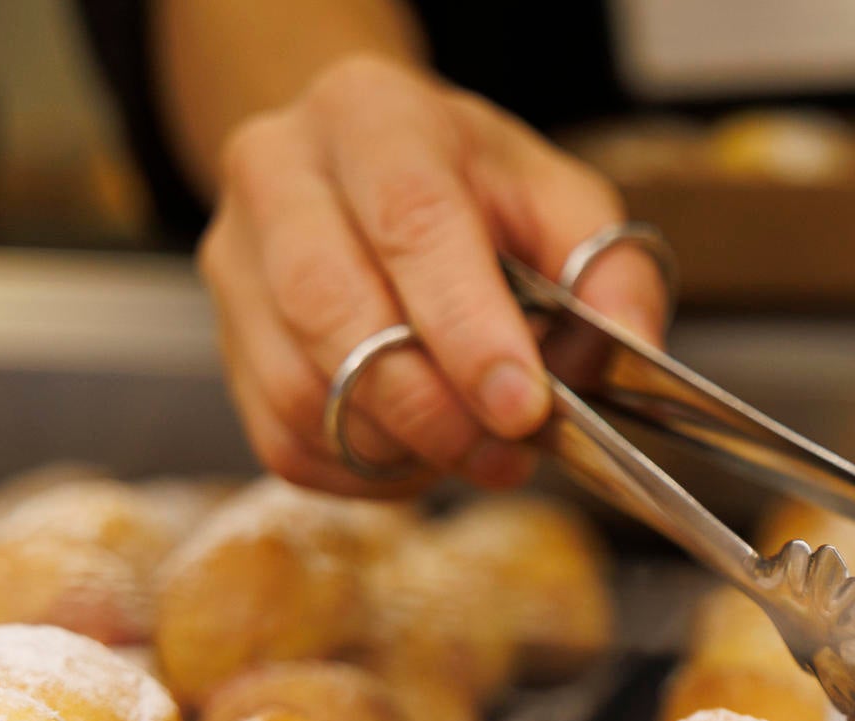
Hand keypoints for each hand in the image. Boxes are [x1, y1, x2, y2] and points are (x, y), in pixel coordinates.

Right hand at [198, 54, 666, 495]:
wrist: (378, 175)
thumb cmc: (478, 193)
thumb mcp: (565, 204)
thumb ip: (610, 272)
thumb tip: (626, 347)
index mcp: (375, 117)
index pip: (411, 222)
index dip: (466, 328)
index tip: (522, 406)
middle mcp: (280, 173)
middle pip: (332, 309)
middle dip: (432, 406)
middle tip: (508, 452)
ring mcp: (235, 258)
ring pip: (300, 387)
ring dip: (400, 446)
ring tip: (476, 450)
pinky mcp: (228, 339)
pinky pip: (283, 437)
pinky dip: (363, 469)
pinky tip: (419, 449)